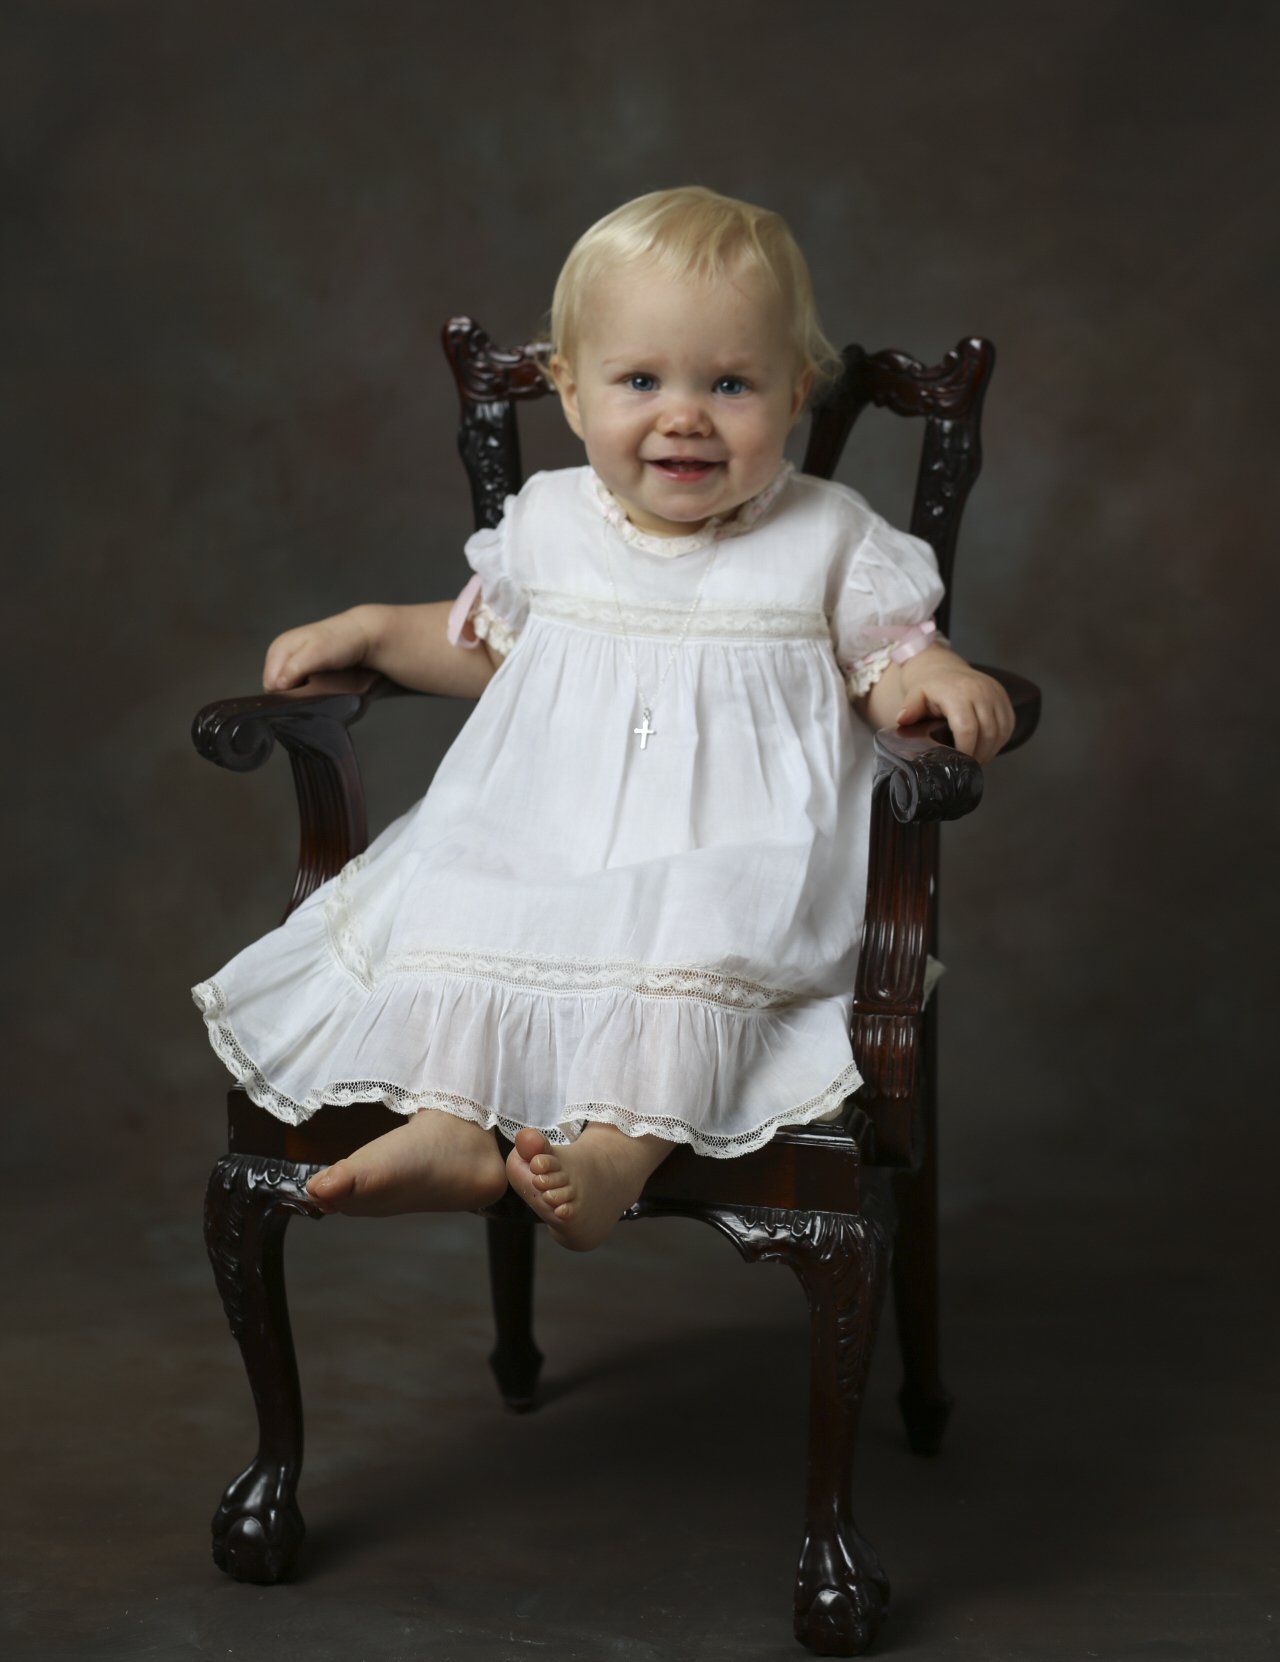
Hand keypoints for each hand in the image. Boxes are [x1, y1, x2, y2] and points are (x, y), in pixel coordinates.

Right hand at [262, 606, 376, 690]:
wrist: (362, 636)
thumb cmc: (340, 642)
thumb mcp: (316, 653)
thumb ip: (295, 668)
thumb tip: (278, 685)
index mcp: (278, 649)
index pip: (270, 684)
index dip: (286, 693)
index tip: (305, 694)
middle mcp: (281, 654)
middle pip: (275, 687)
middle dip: (291, 693)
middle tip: (313, 690)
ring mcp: (291, 661)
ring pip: (285, 687)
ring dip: (299, 692)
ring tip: (317, 687)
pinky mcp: (302, 667)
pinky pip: (296, 685)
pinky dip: (305, 689)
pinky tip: (318, 685)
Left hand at [895, 668, 1015, 765]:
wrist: (944, 669)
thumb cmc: (929, 687)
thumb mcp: (915, 695)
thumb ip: (910, 708)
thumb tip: (903, 719)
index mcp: (958, 693)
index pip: (967, 728)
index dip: (965, 750)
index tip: (958, 762)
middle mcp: (981, 691)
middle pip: (987, 732)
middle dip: (979, 754)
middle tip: (968, 766)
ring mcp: (995, 693)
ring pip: (1000, 730)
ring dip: (991, 750)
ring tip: (977, 759)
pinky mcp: (1003, 697)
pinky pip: (1008, 724)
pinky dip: (1000, 740)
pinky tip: (987, 748)